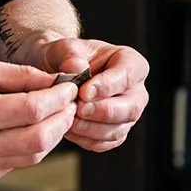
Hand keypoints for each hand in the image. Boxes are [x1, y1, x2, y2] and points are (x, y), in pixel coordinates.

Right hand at [0, 57, 79, 183]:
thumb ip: (19, 74)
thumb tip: (54, 81)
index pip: (32, 110)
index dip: (58, 98)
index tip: (68, 86)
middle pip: (40, 138)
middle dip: (62, 118)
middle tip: (69, 101)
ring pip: (35, 155)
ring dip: (53, 133)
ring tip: (56, 112)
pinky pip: (20, 162)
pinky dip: (34, 144)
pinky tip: (33, 127)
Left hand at [38, 38, 148, 152]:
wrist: (55, 75)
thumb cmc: (65, 58)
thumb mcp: (63, 48)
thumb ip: (69, 55)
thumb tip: (77, 68)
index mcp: (130, 62)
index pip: (128, 75)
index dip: (107, 86)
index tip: (84, 92)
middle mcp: (135, 90)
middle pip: (132, 107)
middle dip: (103, 111)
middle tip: (78, 109)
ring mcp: (126, 114)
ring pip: (118, 129)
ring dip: (91, 128)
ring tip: (68, 119)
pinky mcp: (114, 132)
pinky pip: (105, 143)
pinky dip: (86, 139)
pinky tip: (68, 129)